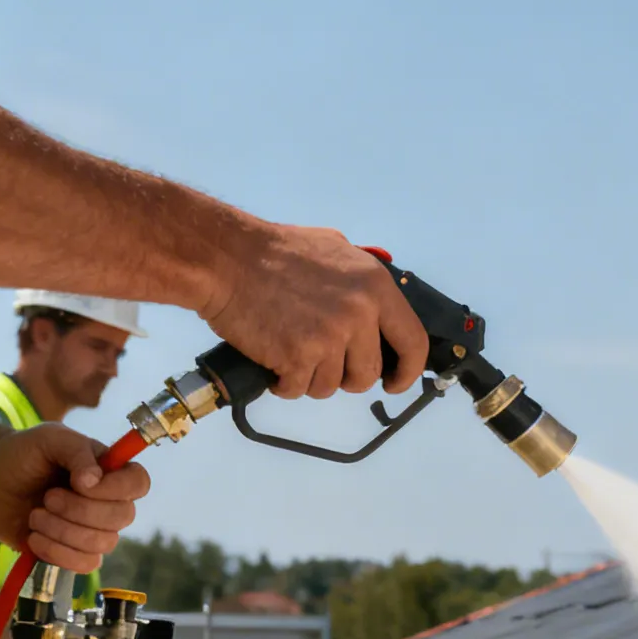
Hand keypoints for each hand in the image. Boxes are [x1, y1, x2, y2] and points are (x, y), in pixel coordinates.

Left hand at [0, 424, 150, 572]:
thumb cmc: (22, 455)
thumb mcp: (49, 439)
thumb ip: (76, 451)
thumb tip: (93, 481)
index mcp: (110, 472)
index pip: (139, 483)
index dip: (117, 488)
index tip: (80, 483)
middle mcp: (109, 502)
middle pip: (122, 516)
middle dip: (79, 510)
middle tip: (48, 497)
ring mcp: (94, 530)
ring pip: (102, 543)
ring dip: (61, 530)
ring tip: (35, 516)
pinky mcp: (75, 553)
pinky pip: (86, 564)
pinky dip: (56, 552)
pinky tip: (34, 537)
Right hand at [198, 223, 427, 399]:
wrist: (225, 258)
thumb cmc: (273, 251)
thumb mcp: (334, 249)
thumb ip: (362, 282)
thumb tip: (381, 311)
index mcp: (375, 287)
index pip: (412, 342)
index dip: (407, 371)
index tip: (395, 382)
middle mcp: (359, 313)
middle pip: (369, 373)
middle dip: (347, 376)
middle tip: (323, 363)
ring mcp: (330, 337)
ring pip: (332, 386)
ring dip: (311, 378)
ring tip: (291, 352)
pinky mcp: (299, 357)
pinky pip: (299, 389)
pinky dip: (285, 383)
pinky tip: (274, 360)